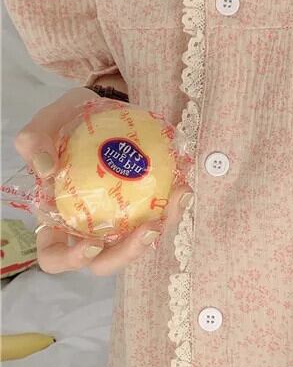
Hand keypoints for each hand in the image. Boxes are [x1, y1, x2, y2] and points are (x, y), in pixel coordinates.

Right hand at [14, 86, 193, 275]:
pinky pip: (159, 212)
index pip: (55, 255)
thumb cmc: (68, 120)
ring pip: (139, 241)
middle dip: (128, 254)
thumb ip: (35, 141)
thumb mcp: (47, 122)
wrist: (102, 105)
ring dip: (162, 228)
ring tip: (176, 202)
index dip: (72, 259)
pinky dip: (172, 205)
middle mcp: (88, 225)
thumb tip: (46, 170)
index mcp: (55, 219)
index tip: (93, 245)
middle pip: (104, 261)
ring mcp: (119, 216)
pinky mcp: (144, 202)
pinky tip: (182, 187)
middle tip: (148, 230)